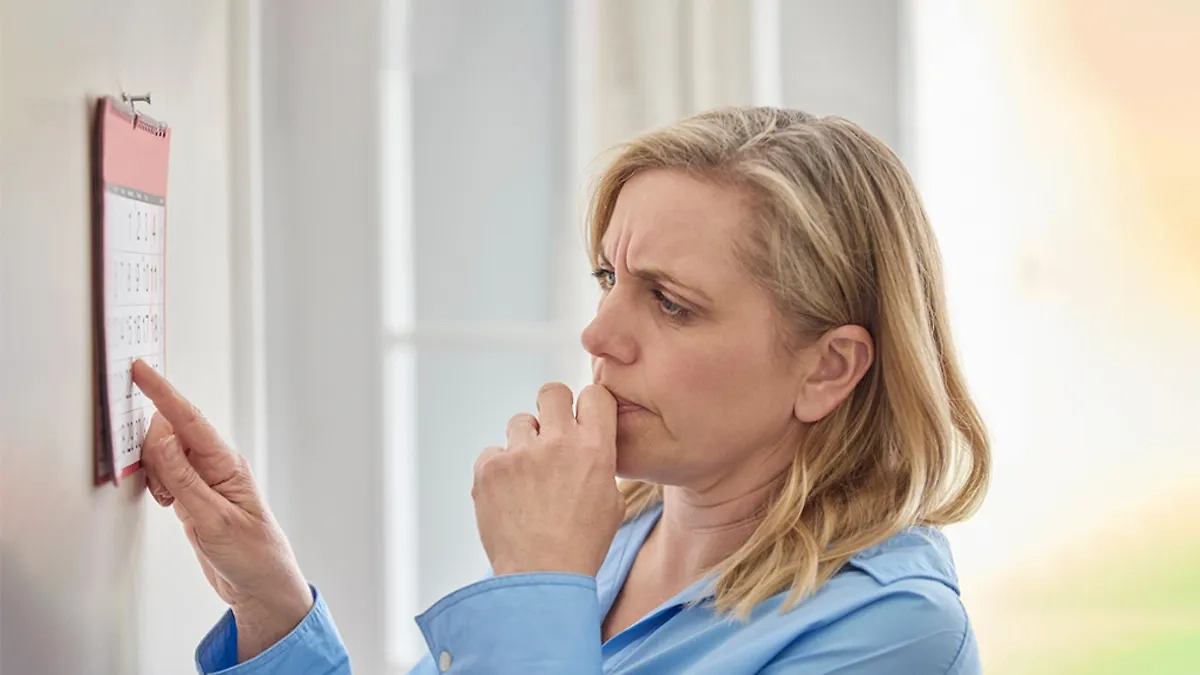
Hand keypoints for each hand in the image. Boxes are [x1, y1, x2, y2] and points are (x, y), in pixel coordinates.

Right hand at [131, 360, 312, 662]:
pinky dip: (156, 486)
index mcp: (227, 463)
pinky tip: (166, 505)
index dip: (162, 393)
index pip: (189, 419)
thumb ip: (182, 477)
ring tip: (170, 503)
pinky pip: (164, 476)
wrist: (259, 585)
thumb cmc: (250, 553)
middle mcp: (215, 465)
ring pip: (163, 456)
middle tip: (162, 485)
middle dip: (153, 450)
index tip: (140, 369)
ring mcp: (203, 479)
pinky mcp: (193, 496)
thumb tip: (159, 435)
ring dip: (154, 473)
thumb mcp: (212, 518)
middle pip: (170, 434)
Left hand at [472, 382, 623, 576]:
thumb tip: (590, 446)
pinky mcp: (488, 468)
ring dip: (525, 443)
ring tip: (529, 479)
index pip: (595, 394)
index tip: (583, 419)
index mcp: (594, 448)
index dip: (589, 406)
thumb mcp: (612, 502)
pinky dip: (499, 470)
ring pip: (520, 422)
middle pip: (552, 392)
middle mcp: (557, 443)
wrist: (542, 579)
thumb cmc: (581, 546)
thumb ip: (600, 464)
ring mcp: (519, 454)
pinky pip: (493, 452)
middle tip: (551, 435)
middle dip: (553, 409)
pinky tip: (509, 496)